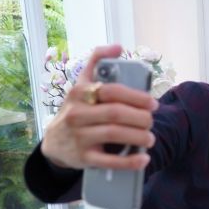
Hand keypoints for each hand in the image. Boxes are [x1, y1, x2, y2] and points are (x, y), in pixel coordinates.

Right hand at [40, 44, 158, 170]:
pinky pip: (109, 161)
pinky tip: (143, 159)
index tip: (153, 103)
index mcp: (80, 93)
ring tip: (150, 138)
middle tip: (151, 122)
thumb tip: (119, 46)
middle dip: (141, 118)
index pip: (112, 91)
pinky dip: (129, 161)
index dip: (137, 97)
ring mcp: (79, 137)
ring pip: (115, 134)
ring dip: (139, 137)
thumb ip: (96, 63)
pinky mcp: (83, 158)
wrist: (54, 142)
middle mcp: (77, 114)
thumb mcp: (81, 85)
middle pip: (116, 113)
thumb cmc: (76, 109)